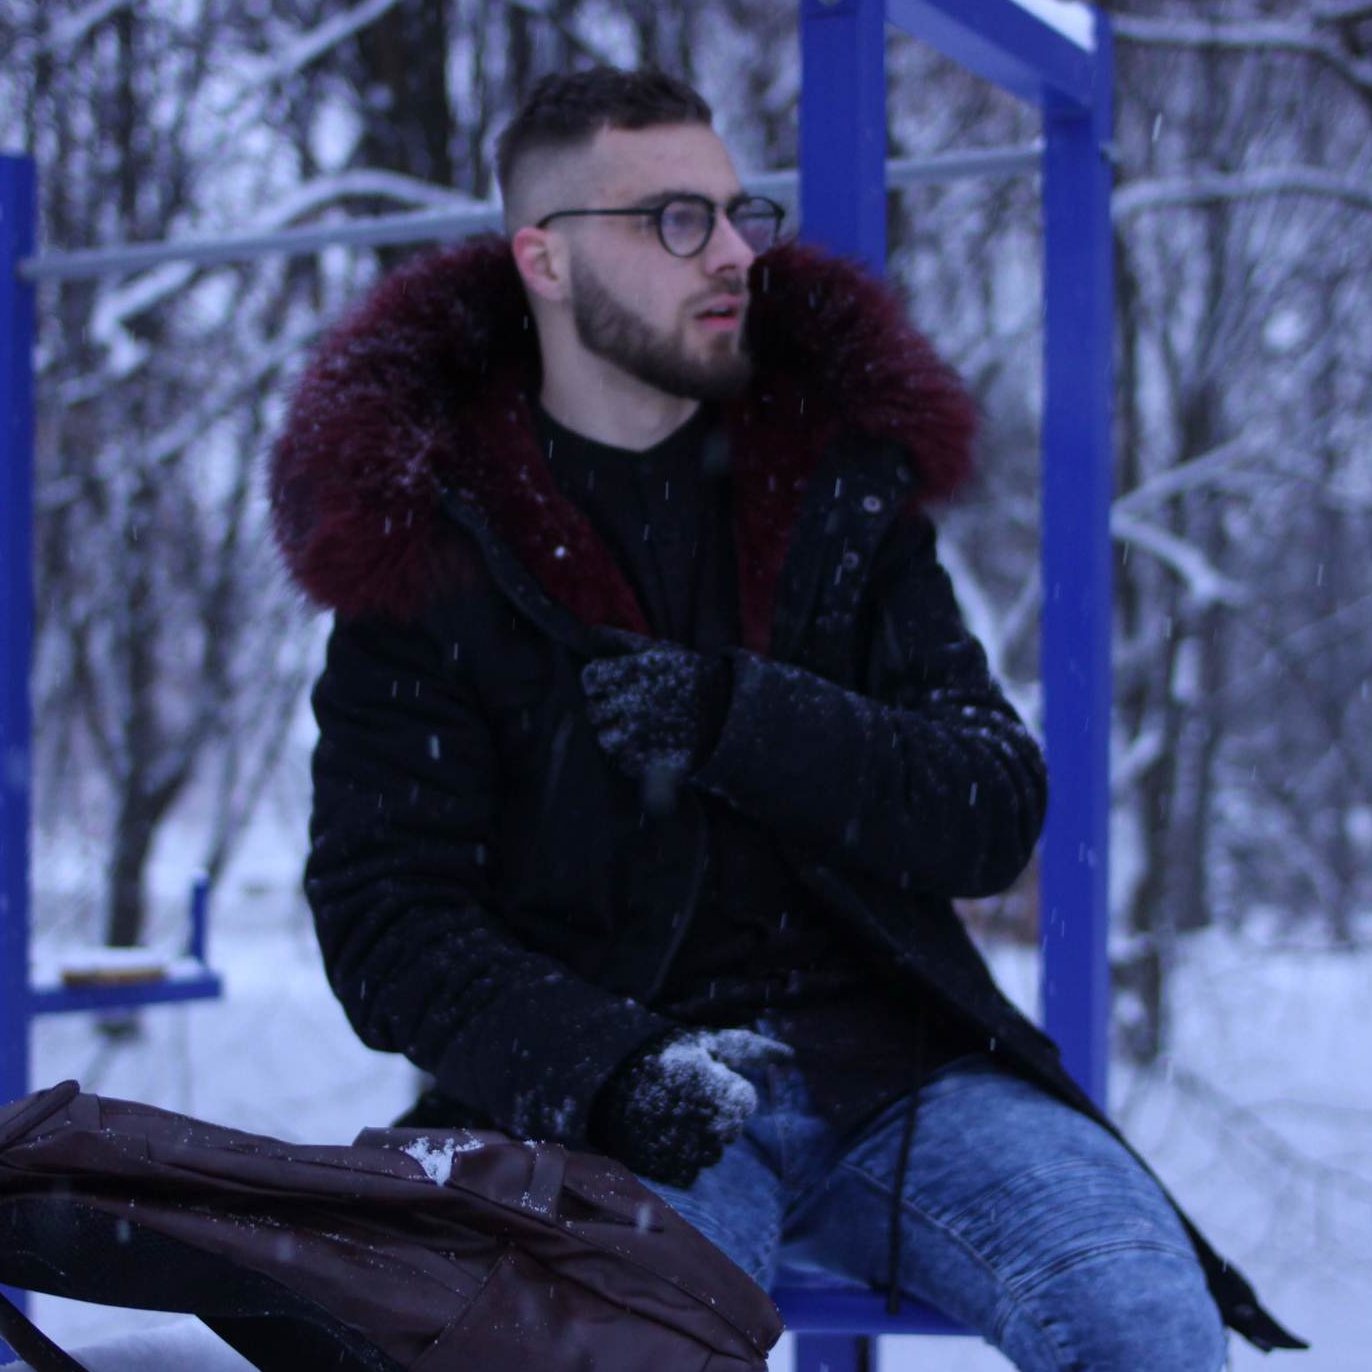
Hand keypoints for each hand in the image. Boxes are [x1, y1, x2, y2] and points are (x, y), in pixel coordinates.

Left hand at [581, 632, 731, 786]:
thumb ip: (622, 641)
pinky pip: (624, 760)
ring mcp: (643, 733)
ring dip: (613, 735)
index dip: (595, 683)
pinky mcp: (651, 759)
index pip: (592, 678)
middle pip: (595, 711)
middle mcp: (636, 702)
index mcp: (636, 671)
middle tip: (621, 709)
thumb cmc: (688, 675)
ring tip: (631, 729)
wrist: (727, 709)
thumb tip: (587, 631)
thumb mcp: (661, 650)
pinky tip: (644, 746)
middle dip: (603, 710)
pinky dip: (629, 756)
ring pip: (605, 738)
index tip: (606, 686)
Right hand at [590, 1027, 793, 1187]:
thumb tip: (792, 1054)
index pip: (743, 1102)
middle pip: (728, 1128)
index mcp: (726, 1096)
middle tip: (679, 1096)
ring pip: (710, 1150)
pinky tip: (658, 1133)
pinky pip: (688, 1169)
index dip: (721, 1086)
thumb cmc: (666, 1055)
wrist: (606, 1081)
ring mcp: (692, 1155)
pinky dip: (676, 1154)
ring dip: (694, 1136)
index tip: (696, 1078)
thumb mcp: (709, 1042)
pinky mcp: (671, 1172)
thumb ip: (752, 1049)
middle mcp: (714, 1130)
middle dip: (710, 1113)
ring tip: (666, 1115)